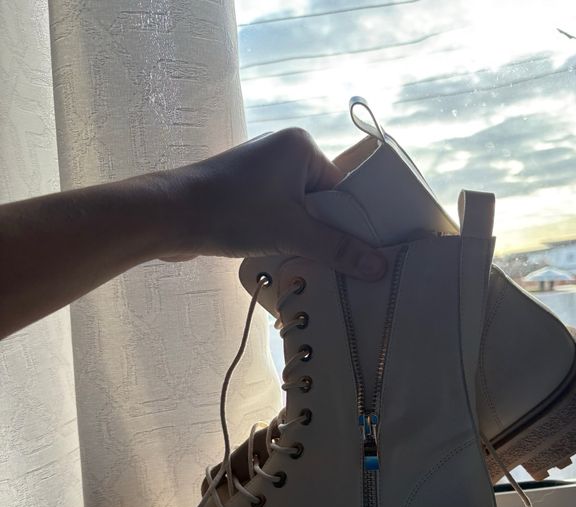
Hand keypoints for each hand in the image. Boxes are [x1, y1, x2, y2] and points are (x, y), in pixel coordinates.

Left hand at [158, 128, 386, 280]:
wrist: (170, 216)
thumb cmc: (233, 212)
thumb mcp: (294, 232)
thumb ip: (339, 249)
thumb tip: (381, 266)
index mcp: (301, 146)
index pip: (341, 190)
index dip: (350, 224)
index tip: (359, 256)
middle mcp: (282, 152)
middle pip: (321, 203)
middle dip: (324, 235)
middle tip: (335, 267)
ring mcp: (260, 173)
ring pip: (297, 214)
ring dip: (301, 240)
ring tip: (307, 266)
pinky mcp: (242, 193)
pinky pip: (275, 217)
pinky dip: (280, 237)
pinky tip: (282, 259)